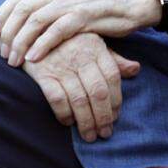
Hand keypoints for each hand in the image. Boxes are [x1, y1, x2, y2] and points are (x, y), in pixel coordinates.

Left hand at [0, 0, 159, 66]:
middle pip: (23, 9)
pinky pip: (56, 30)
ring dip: (21, 42)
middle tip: (4, 54)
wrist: (130, 4)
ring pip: (36, 19)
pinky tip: (34, 58)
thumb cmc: (97, 9)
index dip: (3, 14)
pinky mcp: (85, 15)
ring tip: (15, 61)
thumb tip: (22, 22)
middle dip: (9, 33)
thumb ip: (48, 7)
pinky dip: (42, 44)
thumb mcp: (69, 1)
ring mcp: (72, 1)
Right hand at [22, 32, 141, 141]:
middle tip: (105, 133)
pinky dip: (64, 114)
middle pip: (98, 92)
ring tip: (90, 136)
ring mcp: (61, 65)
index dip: (116, 100)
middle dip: (103, 117)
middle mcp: (80, 56)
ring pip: (79, 99)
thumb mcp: (92, 43)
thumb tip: (135, 69)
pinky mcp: (43, 74)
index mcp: (95, 48)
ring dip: (86, 122)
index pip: (112, 76)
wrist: (31, 31)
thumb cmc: (68, 40)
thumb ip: (113, 59)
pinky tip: (68, 123)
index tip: (116, 116)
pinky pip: (57, 99)